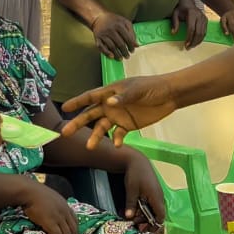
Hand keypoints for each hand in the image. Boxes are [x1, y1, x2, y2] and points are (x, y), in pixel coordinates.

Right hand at [21, 180, 78, 233]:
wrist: (29, 192)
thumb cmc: (36, 194)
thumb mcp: (51, 199)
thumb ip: (55, 207)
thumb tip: (53, 215)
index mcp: (66, 206)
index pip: (75, 222)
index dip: (75, 233)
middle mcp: (65, 212)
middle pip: (73, 230)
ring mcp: (59, 217)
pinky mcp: (51, 222)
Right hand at [60, 76, 177, 148]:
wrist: (169, 95)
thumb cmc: (152, 87)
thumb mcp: (138, 89)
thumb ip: (123, 97)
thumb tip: (108, 103)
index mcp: (110, 92)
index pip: (90, 97)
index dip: (77, 102)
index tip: (64, 108)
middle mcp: (110, 105)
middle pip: (90, 114)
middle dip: (78, 123)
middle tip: (65, 133)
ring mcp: (118, 116)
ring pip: (102, 127)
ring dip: (95, 136)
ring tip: (90, 147)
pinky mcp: (128, 125)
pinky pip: (118, 134)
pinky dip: (117, 140)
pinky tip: (117, 145)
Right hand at [91, 11, 136, 59]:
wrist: (98, 18)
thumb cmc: (114, 21)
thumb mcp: (125, 22)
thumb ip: (132, 32)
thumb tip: (136, 45)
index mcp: (119, 25)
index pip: (127, 38)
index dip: (131, 46)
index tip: (132, 51)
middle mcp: (111, 30)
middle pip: (120, 44)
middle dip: (124, 52)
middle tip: (127, 56)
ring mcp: (103, 34)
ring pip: (112, 46)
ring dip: (117, 54)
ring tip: (121, 58)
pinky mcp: (97, 38)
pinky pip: (101, 47)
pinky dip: (106, 53)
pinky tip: (111, 56)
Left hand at [121, 154, 165, 233]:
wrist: (137, 160)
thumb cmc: (135, 174)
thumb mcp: (131, 190)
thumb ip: (131, 204)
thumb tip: (129, 217)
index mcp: (156, 197)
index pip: (160, 216)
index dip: (155, 225)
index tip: (146, 230)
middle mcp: (159, 196)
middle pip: (158, 214)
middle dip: (148, 221)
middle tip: (136, 224)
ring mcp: (157, 194)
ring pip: (155, 209)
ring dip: (146, 215)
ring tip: (134, 217)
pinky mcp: (154, 191)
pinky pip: (153, 204)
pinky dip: (146, 208)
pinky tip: (137, 209)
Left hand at [171, 1, 206, 48]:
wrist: (188, 2)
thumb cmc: (180, 9)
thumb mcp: (175, 14)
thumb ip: (175, 23)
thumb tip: (173, 33)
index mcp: (192, 14)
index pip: (191, 28)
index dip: (189, 38)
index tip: (185, 45)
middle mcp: (199, 16)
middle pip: (198, 32)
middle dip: (194, 41)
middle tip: (188, 48)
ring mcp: (204, 18)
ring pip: (203, 33)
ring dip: (198, 41)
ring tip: (191, 46)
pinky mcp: (206, 20)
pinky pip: (205, 31)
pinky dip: (201, 38)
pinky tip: (196, 42)